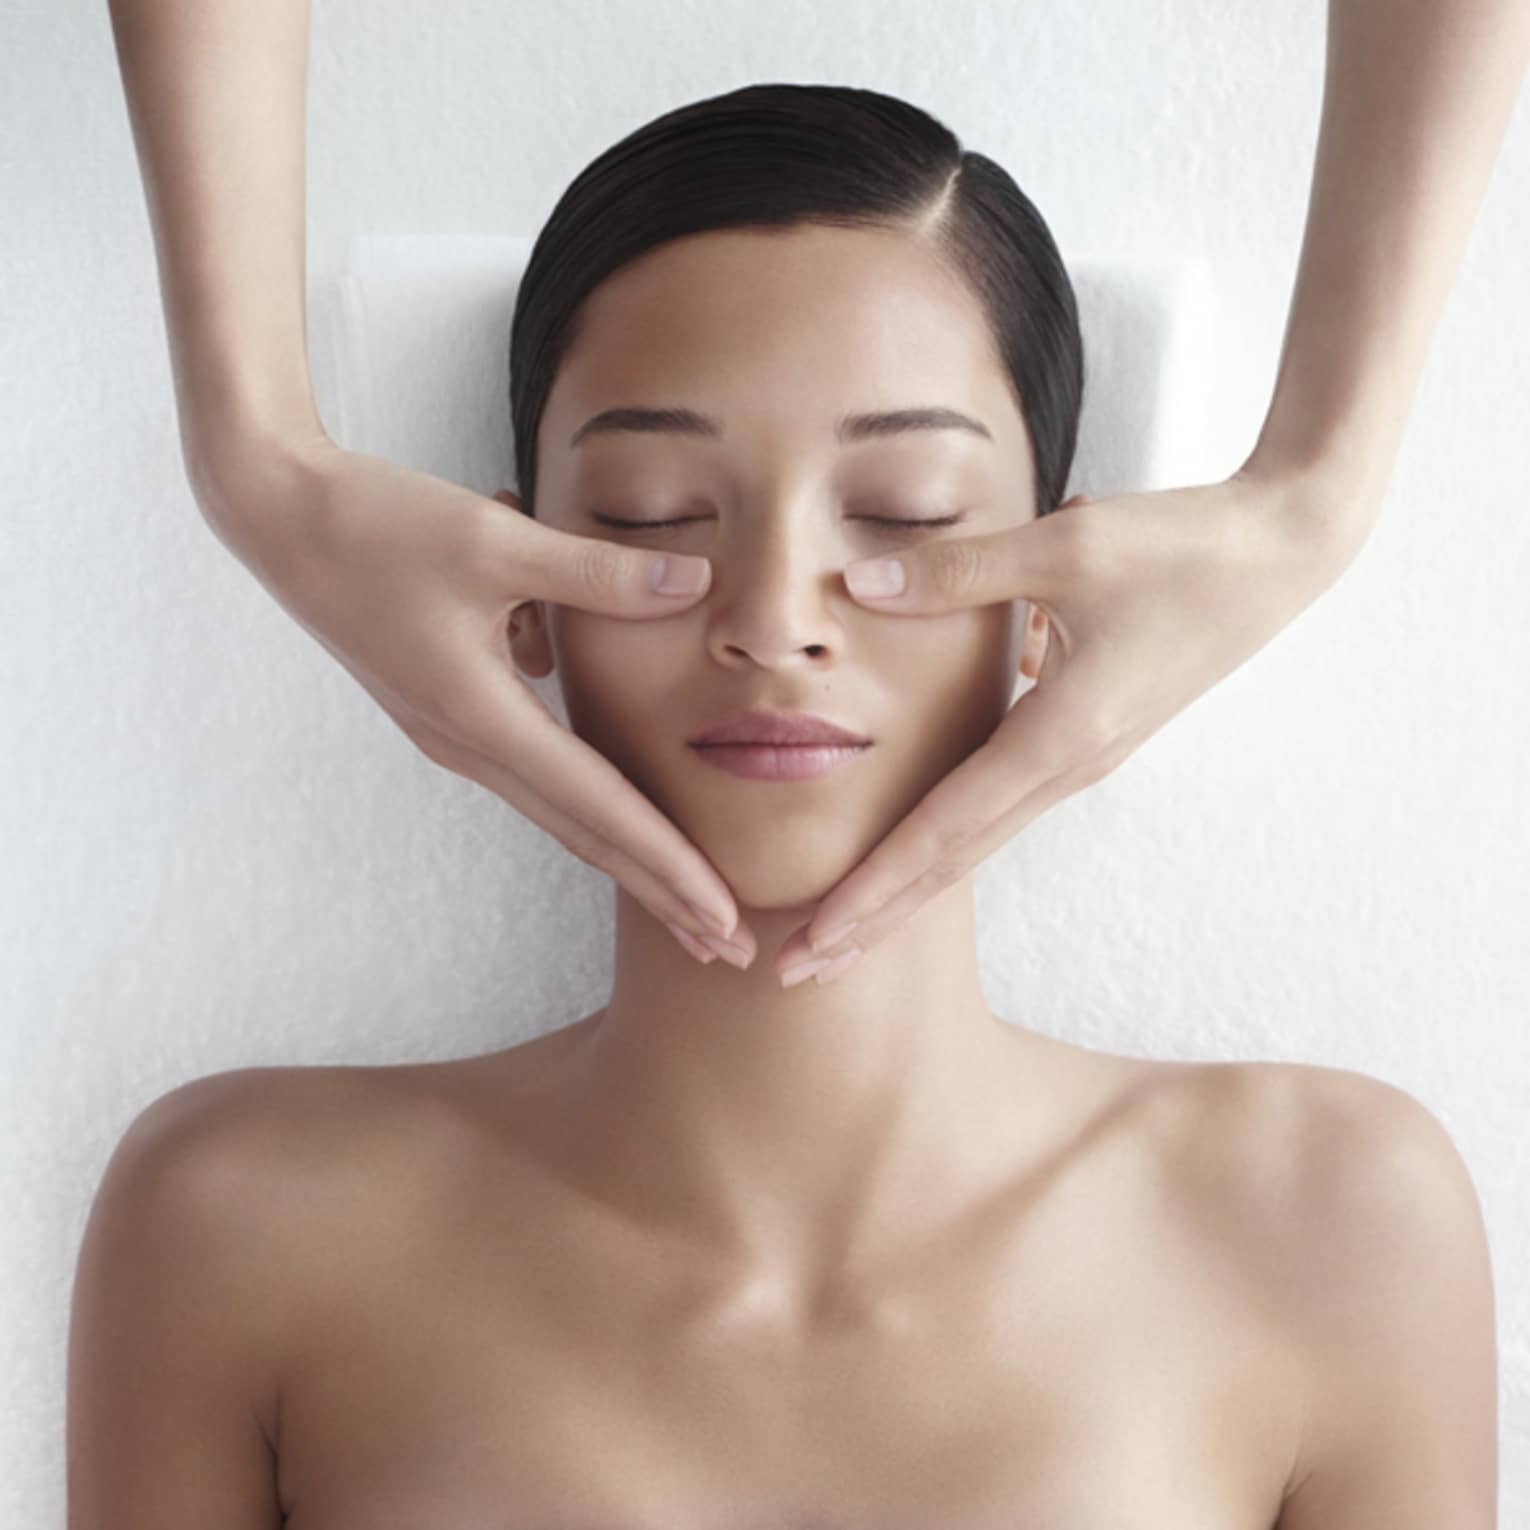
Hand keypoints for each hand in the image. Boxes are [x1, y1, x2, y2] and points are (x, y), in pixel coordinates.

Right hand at [192, 431, 754, 963]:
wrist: (278, 515)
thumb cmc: (379, 523)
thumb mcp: (497, 540)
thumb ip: (600, 574)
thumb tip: (697, 582)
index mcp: (482, 719)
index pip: (600, 810)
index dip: (670, 868)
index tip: (725, 920)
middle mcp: (468, 746)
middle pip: (585, 836)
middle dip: (661, 894)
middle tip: (730, 952)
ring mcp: (453, 737)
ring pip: (562, 811)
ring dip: (630, 854)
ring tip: (690, 899)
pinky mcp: (447, 714)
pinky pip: (536, 766)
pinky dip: (590, 794)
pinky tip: (624, 791)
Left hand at [772, 468, 1373, 982]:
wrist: (1282, 553)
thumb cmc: (1183, 548)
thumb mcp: (1066, 548)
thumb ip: (955, 572)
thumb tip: (855, 585)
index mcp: (1059, 740)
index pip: (942, 832)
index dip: (872, 888)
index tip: (812, 939)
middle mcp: (1066, 768)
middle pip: (950, 861)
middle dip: (873, 919)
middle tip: (798, 970)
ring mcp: (1079, 760)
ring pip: (972, 840)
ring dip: (903, 886)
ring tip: (837, 926)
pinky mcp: (1085, 738)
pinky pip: (997, 804)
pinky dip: (941, 839)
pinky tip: (906, 849)